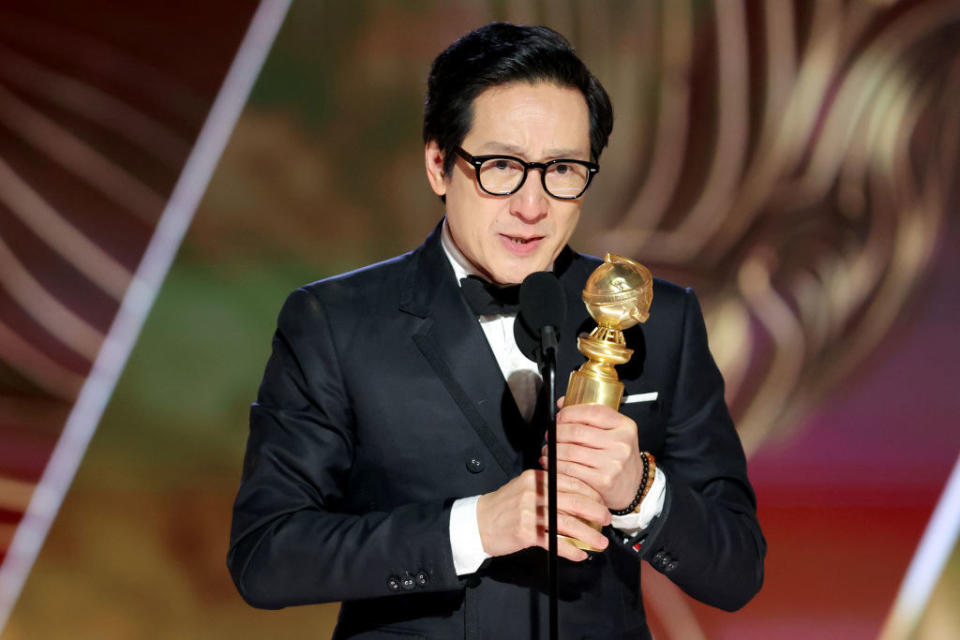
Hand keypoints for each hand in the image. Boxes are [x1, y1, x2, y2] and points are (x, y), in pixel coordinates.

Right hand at [476, 469, 610, 561]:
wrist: (478, 522)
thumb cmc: (505, 507)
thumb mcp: (525, 488)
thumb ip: (549, 489)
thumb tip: (581, 500)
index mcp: (536, 477)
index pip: (571, 482)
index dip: (591, 494)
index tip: (602, 504)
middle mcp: (533, 492)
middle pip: (572, 501)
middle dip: (595, 512)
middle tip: (607, 521)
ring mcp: (529, 512)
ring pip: (566, 522)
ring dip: (587, 534)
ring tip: (600, 543)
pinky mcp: (525, 532)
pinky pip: (554, 542)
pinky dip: (570, 550)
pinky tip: (579, 555)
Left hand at [540, 398, 643, 511]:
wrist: (635, 485)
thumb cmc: (620, 456)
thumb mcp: (614, 431)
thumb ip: (590, 415)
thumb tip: (562, 402)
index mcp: (625, 426)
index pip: (593, 411)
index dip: (570, 412)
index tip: (559, 417)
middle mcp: (621, 444)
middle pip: (577, 432)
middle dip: (557, 432)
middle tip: (550, 435)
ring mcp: (613, 463)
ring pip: (571, 451)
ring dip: (553, 450)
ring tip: (549, 450)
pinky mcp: (603, 480)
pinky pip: (571, 470)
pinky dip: (556, 466)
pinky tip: (552, 464)